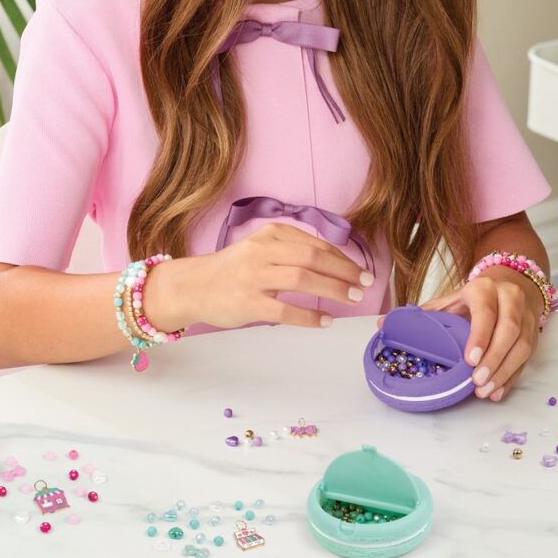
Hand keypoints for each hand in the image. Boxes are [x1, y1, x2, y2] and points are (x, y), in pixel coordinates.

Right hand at [171, 222, 374, 329]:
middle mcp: (261, 252)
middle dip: (343, 272)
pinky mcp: (247, 303)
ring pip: (302, 279)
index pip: (314, 243)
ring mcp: (253, 277)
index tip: (360, 270)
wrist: (193, 286)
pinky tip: (325, 321)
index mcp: (269, 235)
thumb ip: (290, 250)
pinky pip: (284, 311)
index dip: (342, 257)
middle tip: (364, 285)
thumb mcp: (260, 248)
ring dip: (332, 290)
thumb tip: (335, 263)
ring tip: (351, 299)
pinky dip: (309, 317)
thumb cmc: (233, 270)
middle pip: (312, 257)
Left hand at [375, 267, 543, 402]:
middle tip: (477, 381)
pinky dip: (513, 376)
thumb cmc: (476, 295)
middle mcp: (510, 299)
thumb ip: (424, 313)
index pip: (486, 312)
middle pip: (509, 330)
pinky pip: (528, 357)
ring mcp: (527, 316)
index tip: (468, 360)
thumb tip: (383, 325)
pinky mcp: (536, 332)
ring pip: (523, 345)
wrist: (513, 280)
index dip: (479, 336)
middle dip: (494, 359)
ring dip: (505, 371)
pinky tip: (498, 391)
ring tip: (485, 391)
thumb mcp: (451, 298)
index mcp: (484, 289)